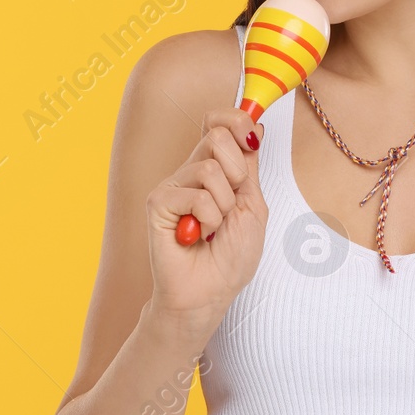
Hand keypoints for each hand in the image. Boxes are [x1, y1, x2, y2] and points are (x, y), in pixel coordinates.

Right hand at [144, 106, 267, 339]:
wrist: (209, 293)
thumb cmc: (231, 256)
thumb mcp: (253, 206)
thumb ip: (250, 166)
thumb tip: (255, 126)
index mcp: (216, 168)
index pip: (220, 121)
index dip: (238, 120)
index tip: (252, 139)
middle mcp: (191, 171)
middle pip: (217, 134)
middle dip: (238, 173)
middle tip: (232, 205)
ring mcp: (173, 185)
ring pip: (211, 168)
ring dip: (224, 206)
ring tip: (214, 228)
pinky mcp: (158, 202)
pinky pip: (195, 195)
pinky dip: (208, 220)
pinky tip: (197, 236)